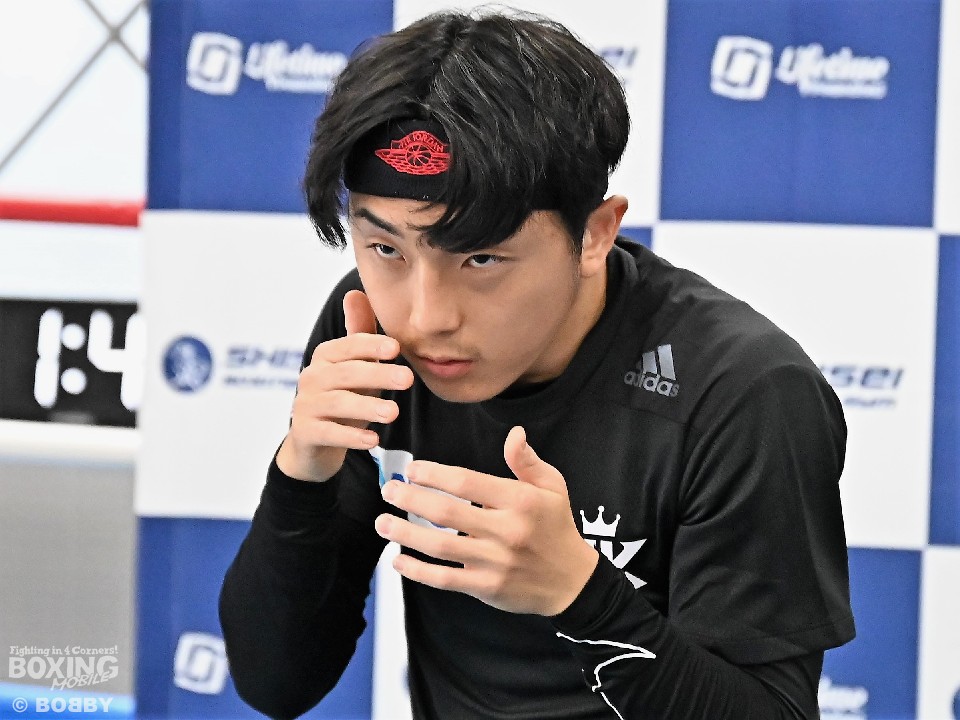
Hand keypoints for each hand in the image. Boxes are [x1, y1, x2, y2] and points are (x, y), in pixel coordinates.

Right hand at [276, 290, 413, 481]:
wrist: (314, 443)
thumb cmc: (342, 396)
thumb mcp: (355, 367)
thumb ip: (360, 335)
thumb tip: (356, 292)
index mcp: (326, 356)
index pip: (348, 345)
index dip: (371, 345)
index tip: (397, 348)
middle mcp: (311, 377)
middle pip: (346, 373)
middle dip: (378, 374)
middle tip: (408, 379)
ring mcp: (305, 406)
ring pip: (338, 403)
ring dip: (367, 407)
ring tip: (393, 412)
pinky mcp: (305, 433)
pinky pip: (329, 433)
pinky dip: (351, 436)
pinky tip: (373, 440)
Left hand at [375, 426, 598, 615]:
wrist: (572, 581)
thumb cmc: (557, 527)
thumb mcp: (552, 487)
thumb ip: (527, 461)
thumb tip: (514, 433)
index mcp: (520, 501)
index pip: (468, 483)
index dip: (436, 474)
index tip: (413, 468)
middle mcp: (506, 531)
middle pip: (448, 513)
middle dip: (412, 500)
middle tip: (389, 491)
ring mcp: (495, 562)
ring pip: (441, 547)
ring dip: (407, 534)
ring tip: (382, 523)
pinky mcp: (487, 587)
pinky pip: (445, 579)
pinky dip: (418, 571)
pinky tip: (398, 560)